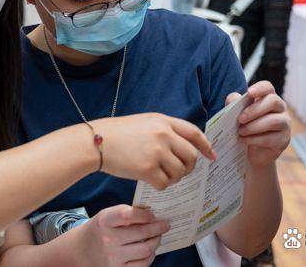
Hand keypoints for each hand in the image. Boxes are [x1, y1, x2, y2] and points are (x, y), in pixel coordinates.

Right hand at [77, 205, 167, 266]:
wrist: (80, 251)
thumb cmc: (99, 230)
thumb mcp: (106, 216)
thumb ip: (126, 213)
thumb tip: (152, 215)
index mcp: (104, 221)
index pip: (128, 215)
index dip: (144, 214)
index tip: (154, 214)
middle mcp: (108, 240)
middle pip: (142, 233)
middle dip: (158, 228)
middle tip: (165, 224)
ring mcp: (113, 257)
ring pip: (146, 250)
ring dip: (156, 241)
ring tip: (158, 236)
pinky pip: (143, 264)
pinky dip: (150, 256)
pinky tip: (150, 249)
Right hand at [91, 113, 214, 190]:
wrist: (95, 142)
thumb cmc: (117, 133)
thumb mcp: (143, 122)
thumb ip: (163, 130)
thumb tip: (183, 148)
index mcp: (163, 121)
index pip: (194, 133)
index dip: (205, 146)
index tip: (211, 156)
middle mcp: (163, 134)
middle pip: (191, 156)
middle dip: (189, 167)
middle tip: (180, 171)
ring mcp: (156, 151)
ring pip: (180, 172)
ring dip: (174, 177)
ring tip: (161, 175)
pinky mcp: (147, 168)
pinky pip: (165, 183)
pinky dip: (161, 185)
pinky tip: (151, 180)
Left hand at [226, 82, 290, 166]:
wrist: (250, 152)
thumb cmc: (244, 127)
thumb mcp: (236, 115)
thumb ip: (233, 104)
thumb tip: (233, 98)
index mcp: (268, 98)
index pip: (268, 87)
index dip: (260, 88)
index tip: (249, 92)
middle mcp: (280, 108)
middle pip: (273, 101)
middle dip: (255, 110)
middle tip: (240, 119)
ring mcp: (285, 124)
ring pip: (274, 120)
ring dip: (254, 126)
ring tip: (240, 132)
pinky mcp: (283, 140)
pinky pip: (271, 138)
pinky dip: (255, 139)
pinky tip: (244, 140)